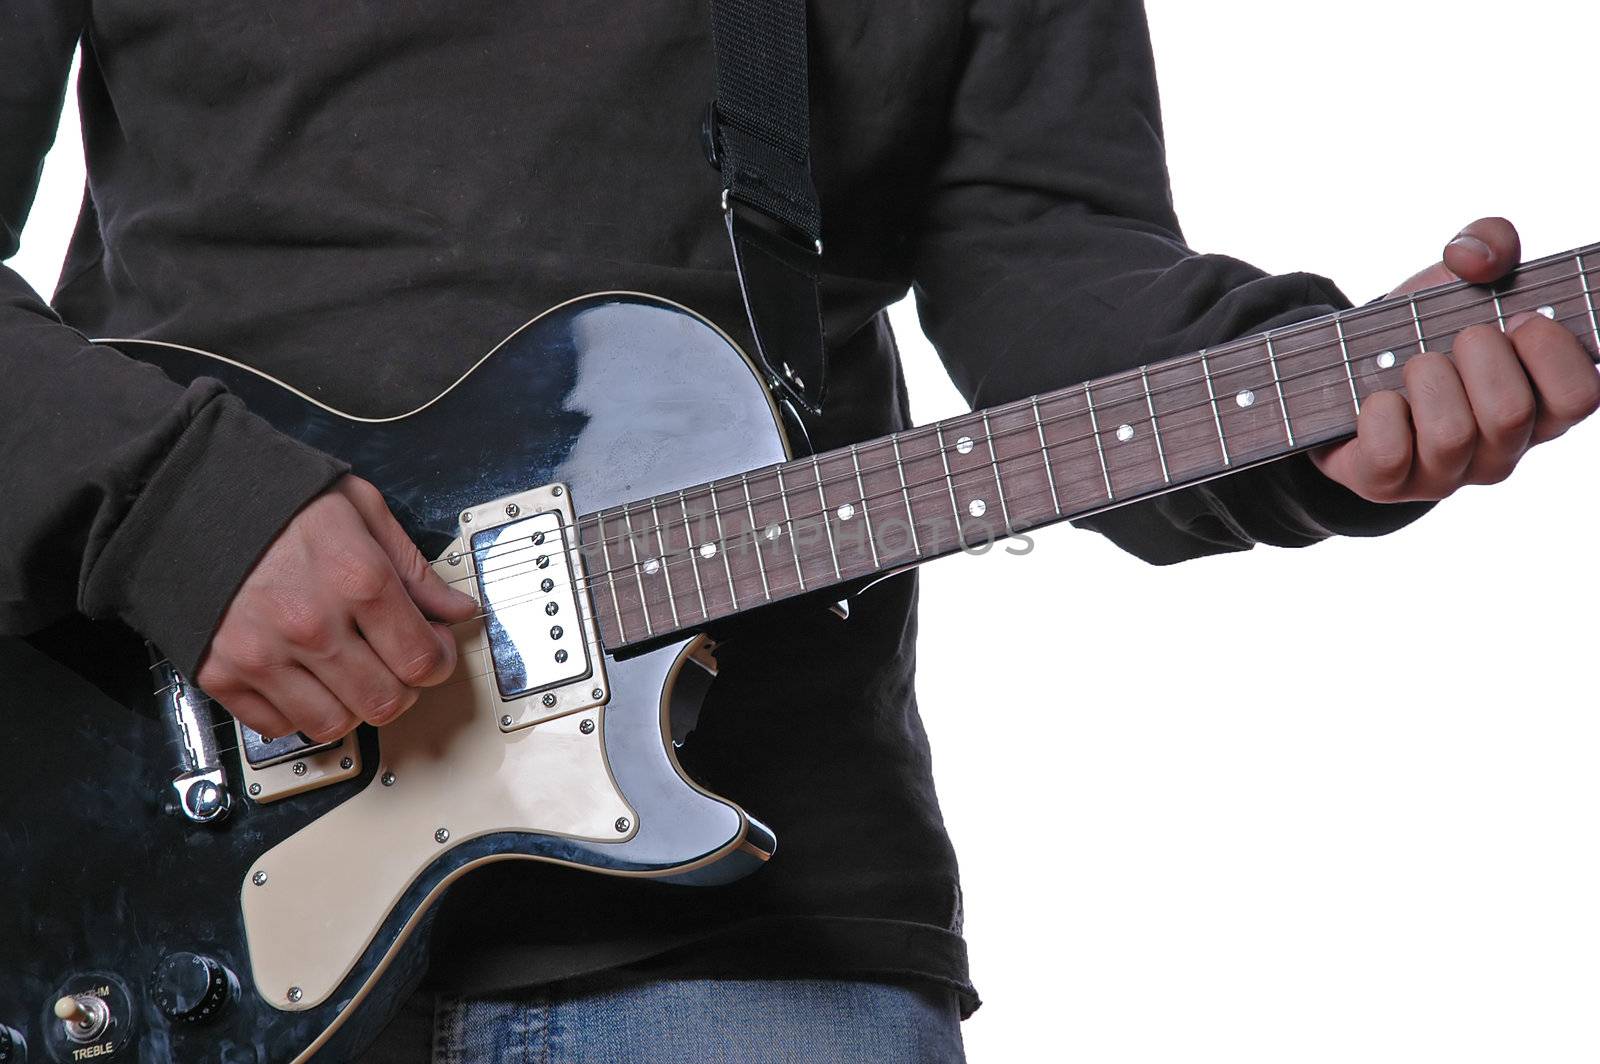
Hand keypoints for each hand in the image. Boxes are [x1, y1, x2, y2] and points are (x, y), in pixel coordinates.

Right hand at [197, 476, 478, 741]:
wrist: (182, 494)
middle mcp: (311, 624)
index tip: (434, 650)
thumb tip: (454, 609)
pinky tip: (304, 678)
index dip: (440, 661)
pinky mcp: (221, 673)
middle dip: (404, 688)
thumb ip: (413, 567)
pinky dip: (298, 712)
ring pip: (335, 724)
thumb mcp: (360, 508)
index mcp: (356, 578)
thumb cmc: (274, 496)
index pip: (423, 660)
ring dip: (353, 706)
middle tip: (396, 665)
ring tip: (350, 673)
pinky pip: (278, 726)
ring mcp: (263, 655)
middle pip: (386, 702)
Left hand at [1311, 217, 1599, 501]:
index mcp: (1542, 403)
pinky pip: (1390, 453)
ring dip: (1426, 379)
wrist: (1345, 369)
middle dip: (1478, 355)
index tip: (1519, 319)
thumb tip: (1479, 259)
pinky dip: (1379, 412)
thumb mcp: (1457, 278)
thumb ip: (1488, 243)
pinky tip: (1379, 399)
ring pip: (1453, 435)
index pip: (1581, 396)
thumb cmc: (1422, 328)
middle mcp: (1504, 448)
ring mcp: (1448, 473)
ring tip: (1415, 364)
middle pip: (1512, 413)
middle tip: (1459, 338)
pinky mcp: (1389, 485)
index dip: (1551, 350)